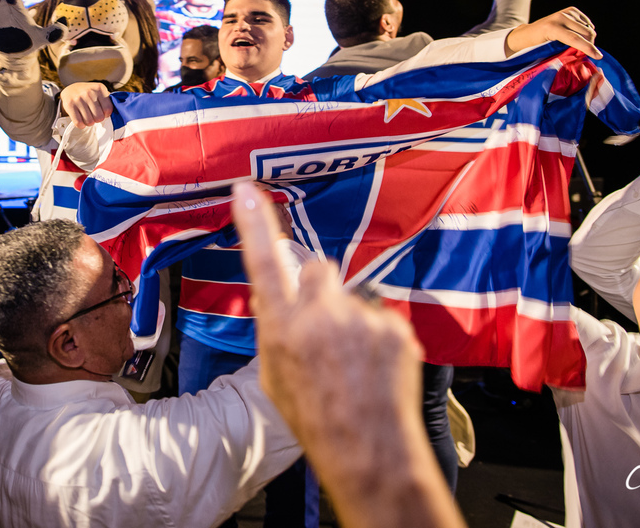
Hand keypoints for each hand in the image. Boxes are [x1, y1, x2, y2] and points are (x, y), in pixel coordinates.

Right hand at [60, 82, 112, 127]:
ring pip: (89, 121)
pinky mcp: (70, 105)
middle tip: (93, 115)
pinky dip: (81, 125)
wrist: (70, 90)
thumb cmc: (87, 94)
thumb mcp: (99, 92)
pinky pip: (78, 123)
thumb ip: (107, 101)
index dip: (106, 114)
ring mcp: (79, 99)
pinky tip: (81, 120)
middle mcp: (89, 92)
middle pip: (99, 117)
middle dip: (97, 119)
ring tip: (87, 117)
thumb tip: (112, 114)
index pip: (108, 109)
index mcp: (99, 88)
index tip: (102, 112)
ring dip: (89, 122)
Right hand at [232, 182, 461, 527]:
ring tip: (353, 363)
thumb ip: (273, 330)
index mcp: (283, 328)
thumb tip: (271, 301)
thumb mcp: (274, 376)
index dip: (254, 223)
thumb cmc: (316, 419)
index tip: (245, 189)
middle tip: (322, 326)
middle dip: (317, 288)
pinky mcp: (394, 328)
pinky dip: (377, 339)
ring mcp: (360, 320)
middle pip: (316, 270)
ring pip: (351, 298)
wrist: (369, 450)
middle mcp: (320, 316)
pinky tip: (374, 369)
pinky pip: (380, 319)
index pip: (263, 263)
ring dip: (350, 319)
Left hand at [505, 6, 599, 58]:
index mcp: (552, 28)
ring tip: (579, 45)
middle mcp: (559, 17)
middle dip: (589, 44)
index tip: (598, 56)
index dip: (588, 49)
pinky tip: (578, 35)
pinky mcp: (570, 10)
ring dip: (587, 38)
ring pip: (588, 27)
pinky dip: (586, 30)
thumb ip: (565, 52)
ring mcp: (565, 12)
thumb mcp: (548, 51)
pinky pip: (587, 22)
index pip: (575, 39)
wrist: (528, 33)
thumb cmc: (536, 47)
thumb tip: (584, 56)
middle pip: (586, 33)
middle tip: (585, 53)